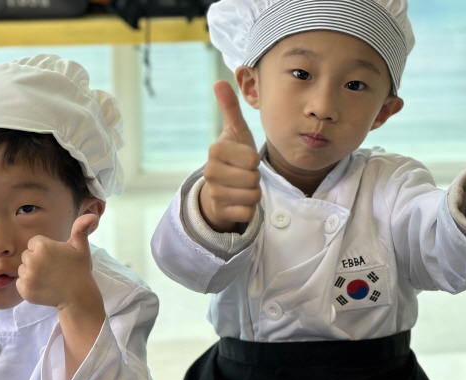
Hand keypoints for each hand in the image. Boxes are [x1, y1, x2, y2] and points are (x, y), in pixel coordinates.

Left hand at [17, 213, 100, 309]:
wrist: (78, 296)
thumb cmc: (79, 269)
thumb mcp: (81, 247)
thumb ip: (81, 228)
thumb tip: (92, 215)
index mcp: (42, 246)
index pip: (34, 243)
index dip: (44, 250)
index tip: (55, 258)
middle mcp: (32, 260)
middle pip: (26, 255)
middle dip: (37, 260)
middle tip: (52, 268)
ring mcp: (27, 277)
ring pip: (23, 269)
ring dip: (32, 273)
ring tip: (49, 277)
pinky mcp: (24, 290)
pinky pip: (20, 283)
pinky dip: (29, 286)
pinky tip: (43, 286)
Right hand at [199, 80, 261, 232]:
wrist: (219, 188)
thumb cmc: (233, 157)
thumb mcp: (235, 132)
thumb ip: (230, 108)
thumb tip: (218, 82)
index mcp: (215, 151)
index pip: (251, 159)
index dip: (253, 160)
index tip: (243, 159)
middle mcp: (210, 172)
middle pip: (253, 178)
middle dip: (254, 178)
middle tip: (243, 175)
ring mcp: (214, 193)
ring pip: (252, 195)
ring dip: (253, 192)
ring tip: (242, 187)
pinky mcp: (220, 212)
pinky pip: (248, 212)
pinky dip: (248, 208)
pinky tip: (238, 201)